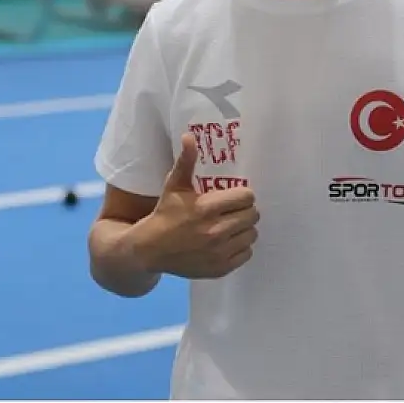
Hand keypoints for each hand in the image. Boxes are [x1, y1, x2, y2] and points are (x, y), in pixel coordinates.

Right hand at [130, 133, 258, 279]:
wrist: (151, 249)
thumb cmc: (165, 214)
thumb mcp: (173, 186)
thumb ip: (186, 162)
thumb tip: (190, 136)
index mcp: (205, 208)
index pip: (246, 197)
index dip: (242, 194)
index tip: (233, 196)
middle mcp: (215, 231)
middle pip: (252, 215)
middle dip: (244, 210)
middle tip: (232, 210)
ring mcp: (219, 252)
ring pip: (251, 234)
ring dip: (243, 228)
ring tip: (230, 225)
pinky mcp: (221, 268)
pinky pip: (247, 253)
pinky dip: (240, 247)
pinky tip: (226, 242)